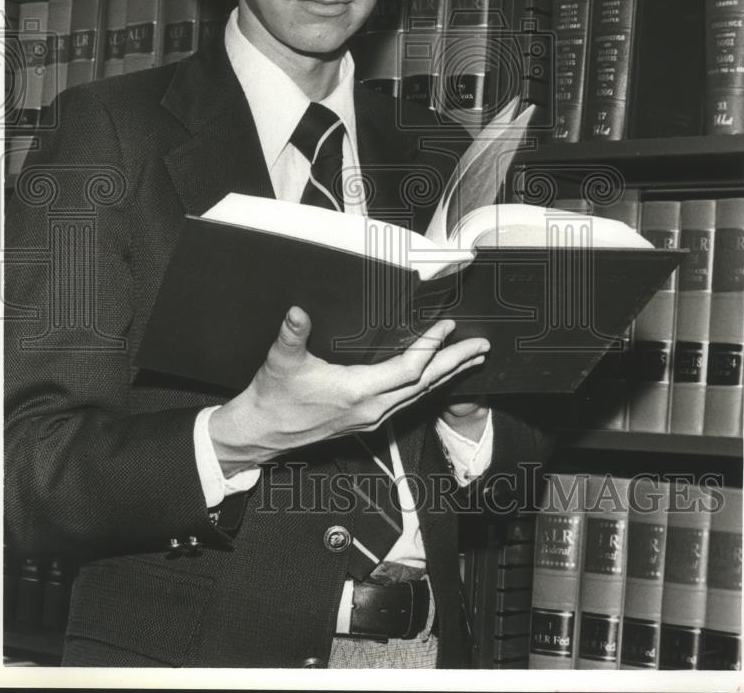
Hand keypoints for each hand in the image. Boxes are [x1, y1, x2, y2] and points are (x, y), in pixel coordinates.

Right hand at [208, 306, 489, 476]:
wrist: (262, 431)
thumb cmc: (274, 398)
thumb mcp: (281, 362)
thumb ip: (292, 334)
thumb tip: (297, 312)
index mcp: (357, 392)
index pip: (407, 369)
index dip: (430, 347)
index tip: (448, 327)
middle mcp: (371, 408)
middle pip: (425, 384)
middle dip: (455, 363)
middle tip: (480, 347)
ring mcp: (371, 417)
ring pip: (420, 395)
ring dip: (447, 376)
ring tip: (470, 360)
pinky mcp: (367, 419)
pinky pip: (408, 401)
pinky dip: (427, 386)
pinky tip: (436, 378)